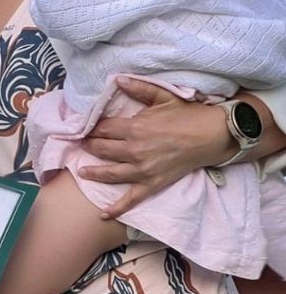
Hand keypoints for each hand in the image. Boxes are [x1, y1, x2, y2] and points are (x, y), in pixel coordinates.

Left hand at [77, 76, 228, 217]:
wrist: (212, 136)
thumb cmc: (187, 114)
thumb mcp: (162, 96)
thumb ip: (138, 88)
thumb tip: (118, 79)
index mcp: (134, 128)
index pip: (102, 129)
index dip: (92, 128)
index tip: (84, 127)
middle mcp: (134, 151)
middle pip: (102, 149)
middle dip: (89, 146)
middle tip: (81, 145)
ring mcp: (143, 170)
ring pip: (110, 173)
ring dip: (93, 173)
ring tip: (82, 171)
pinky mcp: (153, 184)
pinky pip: (132, 199)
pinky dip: (117, 208)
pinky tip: (103, 214)